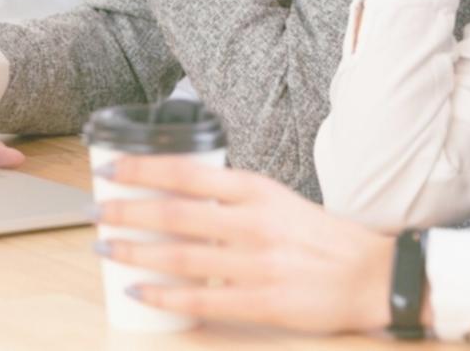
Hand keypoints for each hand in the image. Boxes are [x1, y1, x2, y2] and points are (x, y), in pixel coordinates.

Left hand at [94, 157, 394, 334]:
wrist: (373, 275)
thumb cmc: (322, 238)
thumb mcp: (280, 201)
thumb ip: (235, 198)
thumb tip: (179, 196)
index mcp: (258, 190)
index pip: (187, 172)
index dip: (143, 169)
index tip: (111, 167)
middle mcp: (253, 222)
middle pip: (174, 213)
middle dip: (127, 211)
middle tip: (96, 210)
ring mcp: (256, 263)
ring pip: (180, 255)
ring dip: (136, 250)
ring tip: (107, 246)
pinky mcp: (262, 302)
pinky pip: (201, 298)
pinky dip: (164, 295)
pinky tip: (140, 290)